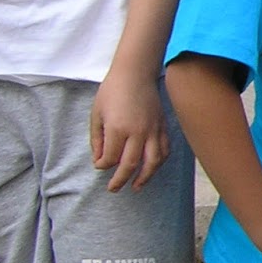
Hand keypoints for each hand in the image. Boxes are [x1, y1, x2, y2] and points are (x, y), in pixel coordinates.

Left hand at [89, 68, 168, 191]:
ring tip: (137, 185)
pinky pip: (164, 150)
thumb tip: (100, 160)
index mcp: (118, 129)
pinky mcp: (162, 127)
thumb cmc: (112, 92)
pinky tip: (152, 168)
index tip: (99, 166)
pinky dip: (159, 162)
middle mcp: (138, 132)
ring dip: (145, 177)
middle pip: (131, 164)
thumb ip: (97, 139)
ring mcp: (153, 130)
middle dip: (121, 180)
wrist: (134, 74)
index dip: (103, 165)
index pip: (111, 157)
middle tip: (114, 189)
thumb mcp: (97, 114)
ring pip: (153, 161)